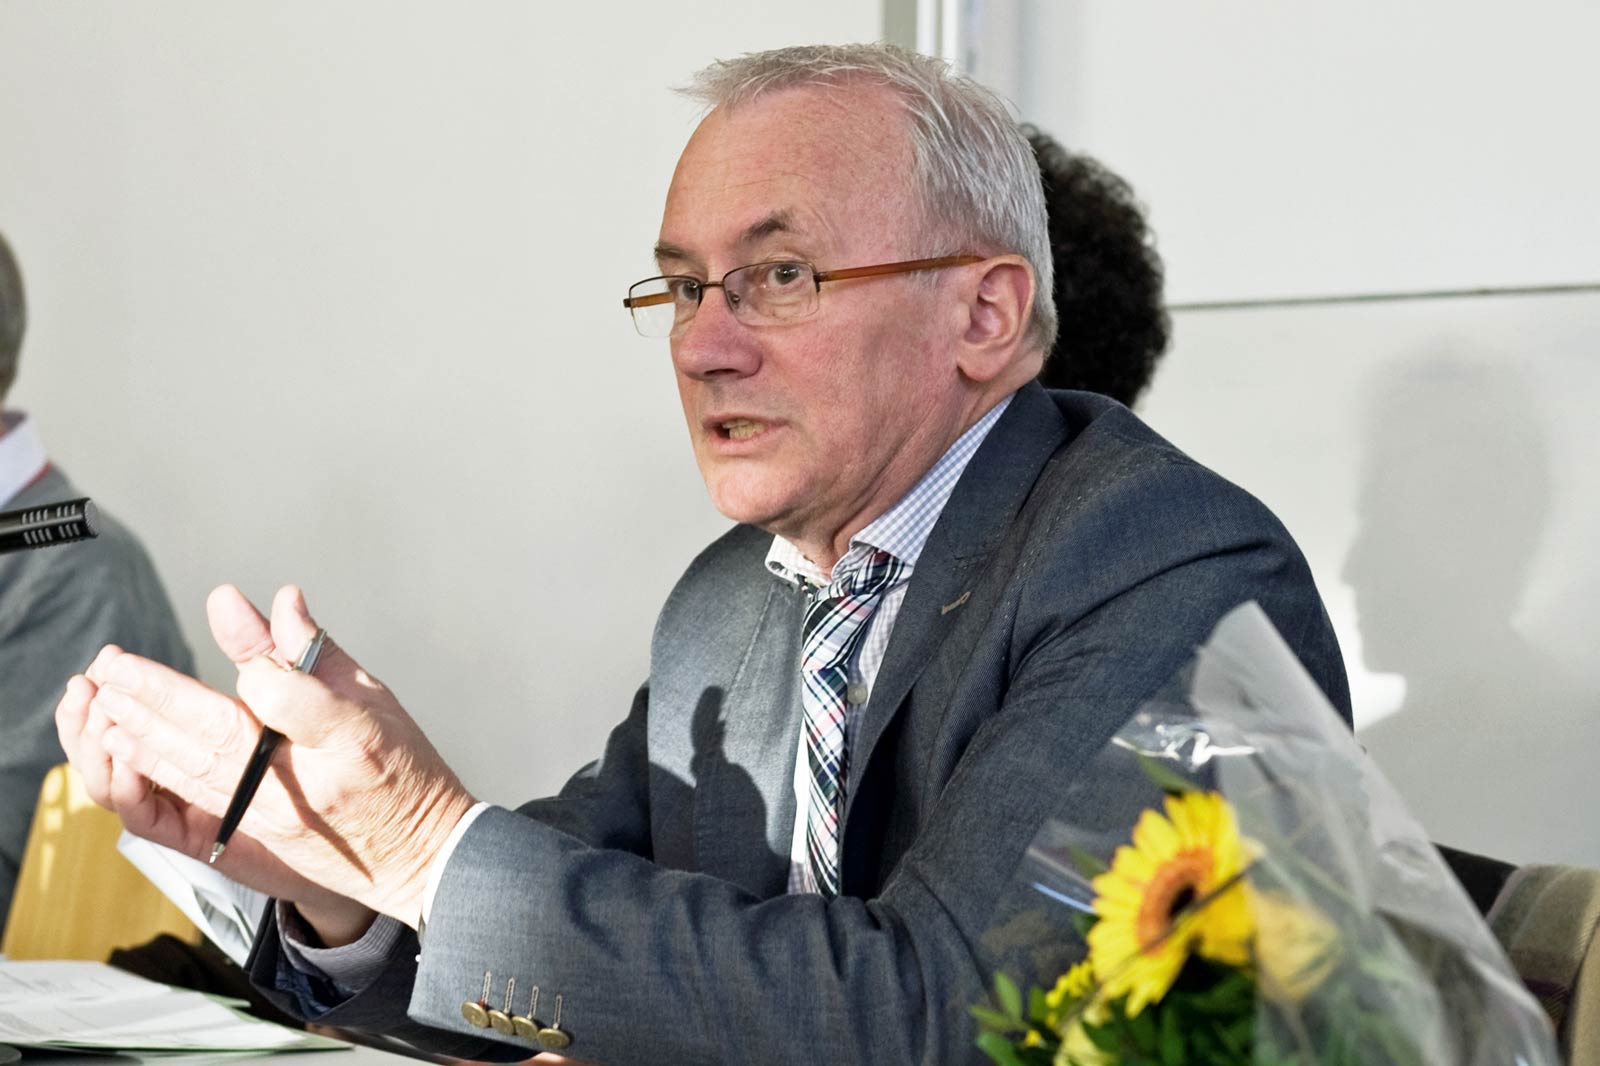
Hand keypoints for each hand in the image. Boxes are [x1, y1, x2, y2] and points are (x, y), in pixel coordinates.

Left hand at [57, 584, 476, 940]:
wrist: (420, 857)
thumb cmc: (402, 768)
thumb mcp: (373, 698)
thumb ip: (316, 652)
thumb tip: (280, 600)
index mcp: (350, 737)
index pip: (286, 696)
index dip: (249, 661)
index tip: (225, 614)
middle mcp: (309, 781)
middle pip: (220, 733)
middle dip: (156, 696)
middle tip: (111, 663)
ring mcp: (276, 816)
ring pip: (193, 767)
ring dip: (140, 731)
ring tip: (102, 697)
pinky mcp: (254, 839)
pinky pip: (189, 801)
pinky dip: (151, 771)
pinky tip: (124, 747)